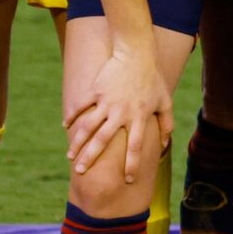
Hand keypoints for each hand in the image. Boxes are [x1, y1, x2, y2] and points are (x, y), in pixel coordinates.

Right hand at [63, 41, 172, 181]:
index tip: (128, 179)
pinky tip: (66, 126)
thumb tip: (165, 144)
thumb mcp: (165, 101)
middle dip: (91, 158)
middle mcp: (121, 113)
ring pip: (87, 127)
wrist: (136, 53)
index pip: (135, 147)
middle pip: (103, 141)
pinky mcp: (95, 91)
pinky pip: (81, 106)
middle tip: (81, 172)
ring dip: (77, 143)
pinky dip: (72, 116)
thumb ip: (166, 123)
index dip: (132, 164)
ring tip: (69, 156)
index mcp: (139, 117)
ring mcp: (106, 102)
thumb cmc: (152, 78)